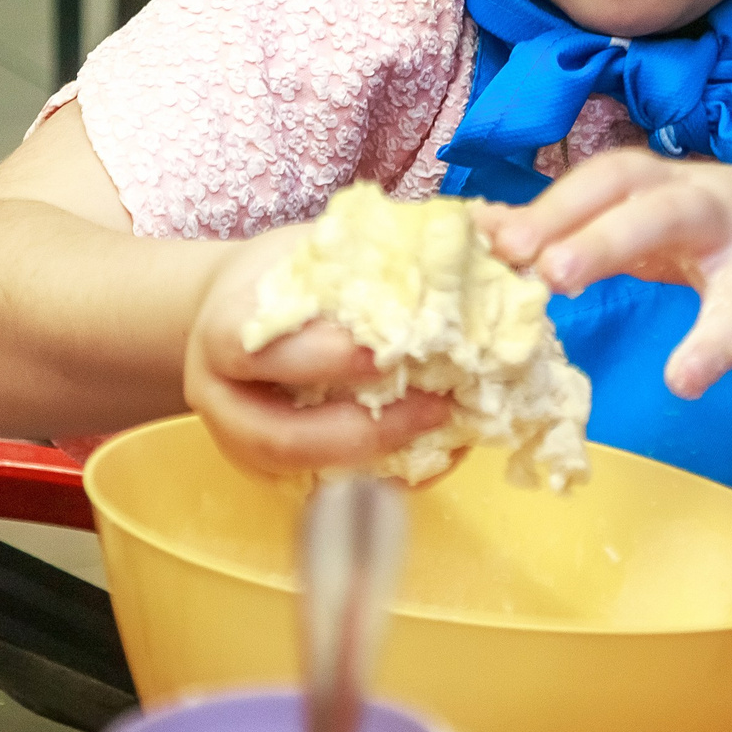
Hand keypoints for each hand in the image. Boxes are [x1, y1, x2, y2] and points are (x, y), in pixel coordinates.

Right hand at [182, 225, 452, 475]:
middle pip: (277, 436)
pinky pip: (323, 494)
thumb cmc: (293, 272)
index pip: (254, 351)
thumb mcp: (331, 238)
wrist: (235, 309)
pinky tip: (436, 457)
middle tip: (438, 405)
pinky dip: (382, 483)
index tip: (386, 353)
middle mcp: (222, 397)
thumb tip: (510, 237)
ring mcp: (240, 444)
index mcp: (224, 328)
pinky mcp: (267, 473)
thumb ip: (412, 238)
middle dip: (361, 430)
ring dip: (377, 464)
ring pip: (302, 478)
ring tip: (444, 433)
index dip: (321, 358)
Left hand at [476, 148, 731, 449]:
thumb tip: (479, 228)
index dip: (557, 207)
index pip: (610, 180)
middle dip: (612, 240)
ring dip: (714, 338)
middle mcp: (719, 216)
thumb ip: (570, 223)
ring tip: (683, 382)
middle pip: (668, 214)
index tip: (500, 243)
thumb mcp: (644, 213)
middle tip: (555, 275)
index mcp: (669, 186)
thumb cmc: (708, 230)